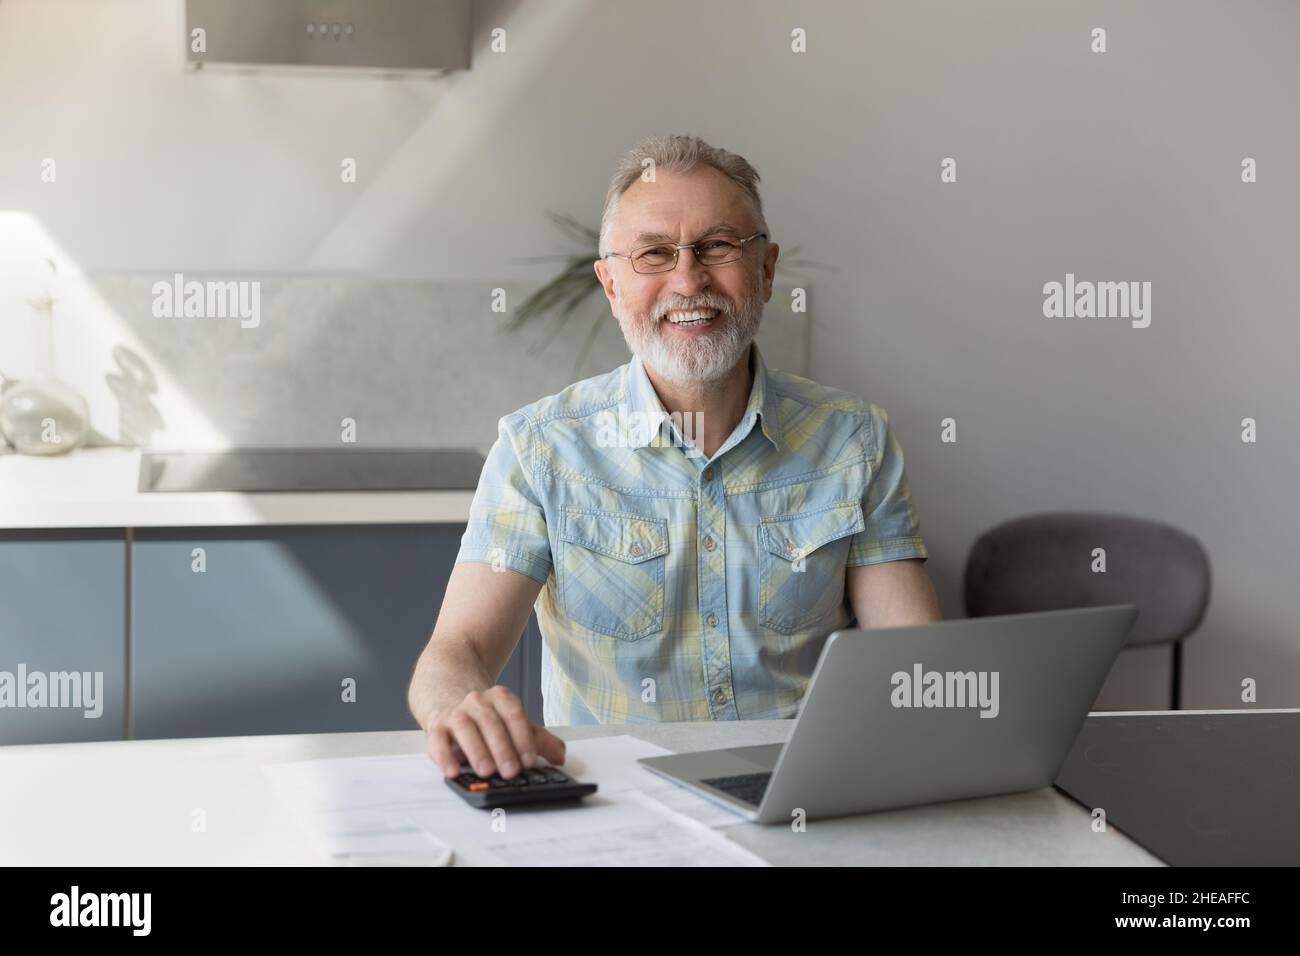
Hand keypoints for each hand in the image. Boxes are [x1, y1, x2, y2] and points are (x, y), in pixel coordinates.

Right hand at [424, 685, 566, 779]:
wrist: (447, 696)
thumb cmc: (485, 718)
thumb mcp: (513, 725)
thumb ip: (538, 740)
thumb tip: (560, 757)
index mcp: (501, 698)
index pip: (514, 715)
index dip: (523, 738)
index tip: (529, 760)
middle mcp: (477, 701)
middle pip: (491, 723)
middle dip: (502, 749)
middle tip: (511, 771)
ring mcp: (455, 712)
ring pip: (465, 728)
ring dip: (477, 751)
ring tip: (486, 771)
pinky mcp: (435, 725)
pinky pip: (437, 739)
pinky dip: (444, 756)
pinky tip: (452, 771)